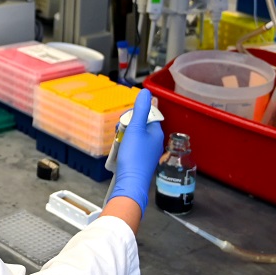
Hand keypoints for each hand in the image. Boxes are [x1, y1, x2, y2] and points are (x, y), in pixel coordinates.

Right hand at [104, 89, 164, 216]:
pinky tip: (120, 153)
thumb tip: (147, 92)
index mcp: (157, 132)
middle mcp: (155, 142)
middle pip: (140, 125)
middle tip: (121, 132)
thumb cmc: (134, 157)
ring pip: (135, 137)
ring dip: (124, 137)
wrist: (131, 182)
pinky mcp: (141, 161)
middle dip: (128, 126)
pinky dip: (124, 147)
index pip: (148, 115)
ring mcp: (148, 152)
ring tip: (119, 143)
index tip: (126, 120)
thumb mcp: (135, 129)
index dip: (135, 114)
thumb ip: (141, 110)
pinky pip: (132, 148)